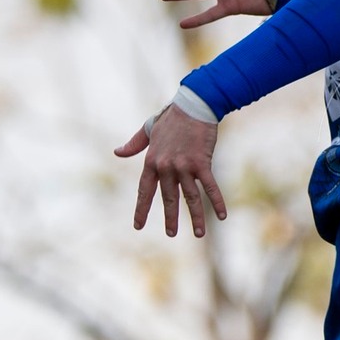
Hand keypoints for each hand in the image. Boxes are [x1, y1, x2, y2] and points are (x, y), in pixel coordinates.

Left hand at [114, 105, 226, 236]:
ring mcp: (184, 166)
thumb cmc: (172, 116)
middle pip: (168, 199)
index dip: (142, 209)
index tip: (138, 225)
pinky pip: (210, 187)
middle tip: (171, 234)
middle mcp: (166, 167)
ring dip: (195, 218)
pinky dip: (217, 202)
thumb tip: (117, 152)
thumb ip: (135, 144)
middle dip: (170, 219)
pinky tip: (222, 215)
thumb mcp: (148, 129)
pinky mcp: (202, 163)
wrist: (194, 104)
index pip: (145, 191)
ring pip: (190, 198)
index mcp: (151, 161)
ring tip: (199, 234)